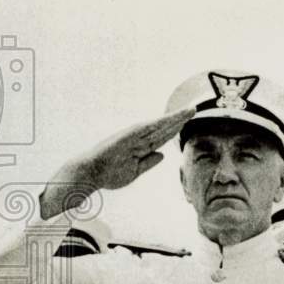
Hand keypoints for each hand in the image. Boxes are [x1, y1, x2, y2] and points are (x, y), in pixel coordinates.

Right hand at [39, 107, 195, 219]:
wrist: (90, 174)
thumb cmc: (108, 174)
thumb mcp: (135, 171)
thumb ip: (148, 162)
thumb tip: (162, 155)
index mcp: (141, 148)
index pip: (162, 137)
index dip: (176, 130)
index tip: (187, 123)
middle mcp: (139, 139)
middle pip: (164, 128)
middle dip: (179, 120)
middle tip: (193, 110)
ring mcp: (134, 136)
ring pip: (159, 125)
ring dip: (174, 117)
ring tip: (189, 110)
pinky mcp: (128, 135)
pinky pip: (147, 127)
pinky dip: (160, 122)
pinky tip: (172, 118)